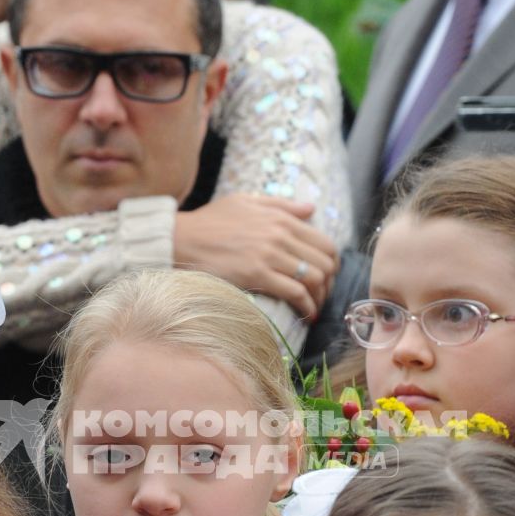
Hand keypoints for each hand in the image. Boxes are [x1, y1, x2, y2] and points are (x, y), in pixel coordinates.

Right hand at [173, 194, 338, 321]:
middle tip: (321, 296)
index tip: (327, 276)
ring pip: (314, 278)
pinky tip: (305, 314)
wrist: (182, 239)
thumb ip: (281, 205)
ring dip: (319, 297)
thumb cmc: (210, 221)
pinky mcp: (258, 274)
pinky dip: (306, 306)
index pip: (324, 242)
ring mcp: (270, 255)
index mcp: (281, 218)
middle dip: (329, 283)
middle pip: (324, 263)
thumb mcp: (247, 201)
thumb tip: (311, 209)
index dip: (332, 264)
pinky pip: (295, 292)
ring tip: (313, 307)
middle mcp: (280, 235)